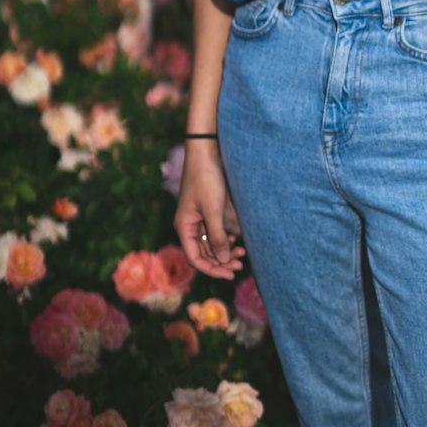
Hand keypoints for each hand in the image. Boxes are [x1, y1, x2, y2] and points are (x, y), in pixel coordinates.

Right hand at [174, 140, 245, 278]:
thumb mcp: (213, 211)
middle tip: (241, 264)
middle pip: (204, 253)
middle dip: (221, 261)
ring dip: (225, 251)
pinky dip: (226, 238)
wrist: (207, 152)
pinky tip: (237, 239)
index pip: (195, 258)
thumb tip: (222, 260)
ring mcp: (199, 218)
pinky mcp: (209, 211)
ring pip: (211, 244)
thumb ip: (217, 236)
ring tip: (243, 252)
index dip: (212, 270)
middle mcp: (189, 225)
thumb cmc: (206, 179)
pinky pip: (216, 232)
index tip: (230, 274)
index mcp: (184, 227)